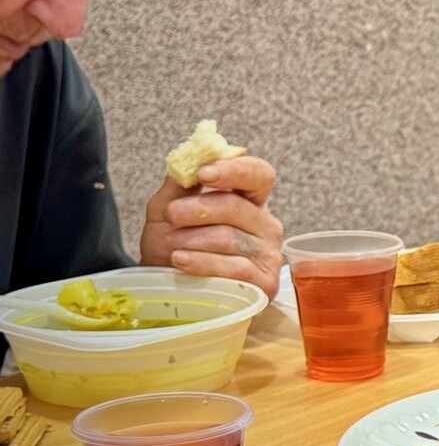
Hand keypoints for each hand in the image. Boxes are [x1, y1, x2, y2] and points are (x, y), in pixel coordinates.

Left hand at [139, 154, 283, 299]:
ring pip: (231, 238)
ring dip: (193, 240)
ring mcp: (268, 254)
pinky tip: (182, 261)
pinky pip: (234, 268)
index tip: (204, 173)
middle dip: (200, 209)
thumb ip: (179, 183)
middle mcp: (265, 225)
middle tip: (172, 214)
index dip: (235, 170)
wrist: (164, 288)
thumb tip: (188, 157)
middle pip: (238, 207)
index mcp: (249, 201)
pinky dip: (202, 263)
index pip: (259, 174)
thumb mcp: (166, 210)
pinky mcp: (264, 283)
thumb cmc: (171, 248)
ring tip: (171, 245)